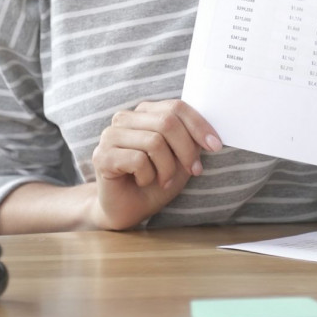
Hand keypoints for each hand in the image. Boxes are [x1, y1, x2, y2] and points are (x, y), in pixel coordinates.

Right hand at [88, 99, 221, 230]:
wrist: (128, 210)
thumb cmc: (155, 182)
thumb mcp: (179, 159)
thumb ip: (189, 141)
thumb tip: (208, 132)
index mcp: (144, 113)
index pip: (175, 107)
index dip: (199, 125)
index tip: (215, 146)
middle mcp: (124, 118)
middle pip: (167, 122)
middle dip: (186, 150)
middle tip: (193, 170)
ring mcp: (110, 136)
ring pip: (154, 141)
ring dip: (167, 168)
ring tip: (164, 180)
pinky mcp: (102, 156)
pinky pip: (138, 160)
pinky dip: (148, 176)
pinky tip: (142, 182)